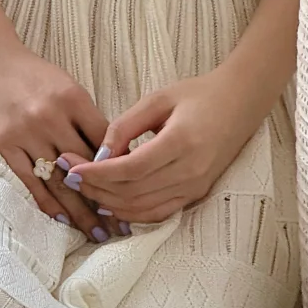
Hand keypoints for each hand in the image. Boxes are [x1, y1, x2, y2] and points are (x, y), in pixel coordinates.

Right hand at [0, 42, 129, 242]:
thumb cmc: (30, 72)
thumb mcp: (65, 84)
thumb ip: (86, 116)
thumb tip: (114, 155)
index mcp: (71, 97)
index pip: (104, 141)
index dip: (121, 169)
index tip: (136, 192)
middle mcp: (50, 116)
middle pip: (84, 167)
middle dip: (106, 199)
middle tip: (123, 227)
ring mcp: (26, 132)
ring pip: (59, 181)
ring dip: (80, 211)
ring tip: (97, 234)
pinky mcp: (4, 143)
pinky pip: (30, 181)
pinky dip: (48, 203)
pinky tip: (64, 219)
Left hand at [55, 70, 262, 224]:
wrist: (240, 103)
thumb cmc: (197, 94)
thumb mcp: (157, 99)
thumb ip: (126, 126)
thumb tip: (98, 154)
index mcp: (181, 143)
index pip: (130, 169)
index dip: (96, 173)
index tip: (70, 166)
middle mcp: (190, 172)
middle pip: (133, 193)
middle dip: (95, 188)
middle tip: (67, 175)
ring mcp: (195, 188)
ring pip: (143, 209)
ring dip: (109, 203)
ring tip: (82, 189)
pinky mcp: (196, 195)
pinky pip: (159, 213)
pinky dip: (131, 212)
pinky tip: (110, 203)